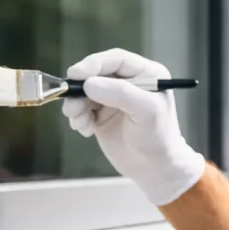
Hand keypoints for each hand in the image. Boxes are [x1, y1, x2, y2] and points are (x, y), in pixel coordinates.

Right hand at [62, 48, 204, 206]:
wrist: (154, 169)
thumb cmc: (157, 138)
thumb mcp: (145, 111)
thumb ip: (120, 94)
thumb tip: (89, 83)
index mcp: (146, 74)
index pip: (115, 60)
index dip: (94, 64)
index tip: (76, 74)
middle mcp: (129, 82)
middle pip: (96, 74)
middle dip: (80, 88)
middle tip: (71, 105)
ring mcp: (113, 98)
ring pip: (84, 92)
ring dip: (76, 106)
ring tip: (80, 123)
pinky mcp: (101, 114)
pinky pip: (81, 108)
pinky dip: (78, 118)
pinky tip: (86, 130)